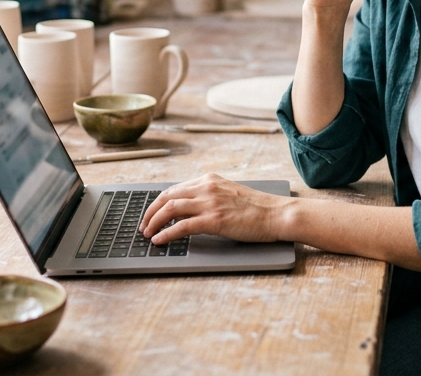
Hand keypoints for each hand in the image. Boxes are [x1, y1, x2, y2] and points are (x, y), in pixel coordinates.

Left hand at [139, 174, 288, 243]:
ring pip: (170, 209)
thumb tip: (192, 209)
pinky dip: (166, 233)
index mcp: (209, 180)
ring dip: (154, 222)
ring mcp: (210, 203)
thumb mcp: (230, 193)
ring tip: (147, 234)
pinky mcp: (214, 220)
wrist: (277, 214)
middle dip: (150, 212)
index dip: (158, 202)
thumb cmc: (258, 208)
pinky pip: (181, 226)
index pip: (175, 189)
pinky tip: (160, 240)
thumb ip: (211, 196)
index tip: (151, 214)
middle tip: (143, 226)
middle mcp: (206, 187)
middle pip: (167, 196)